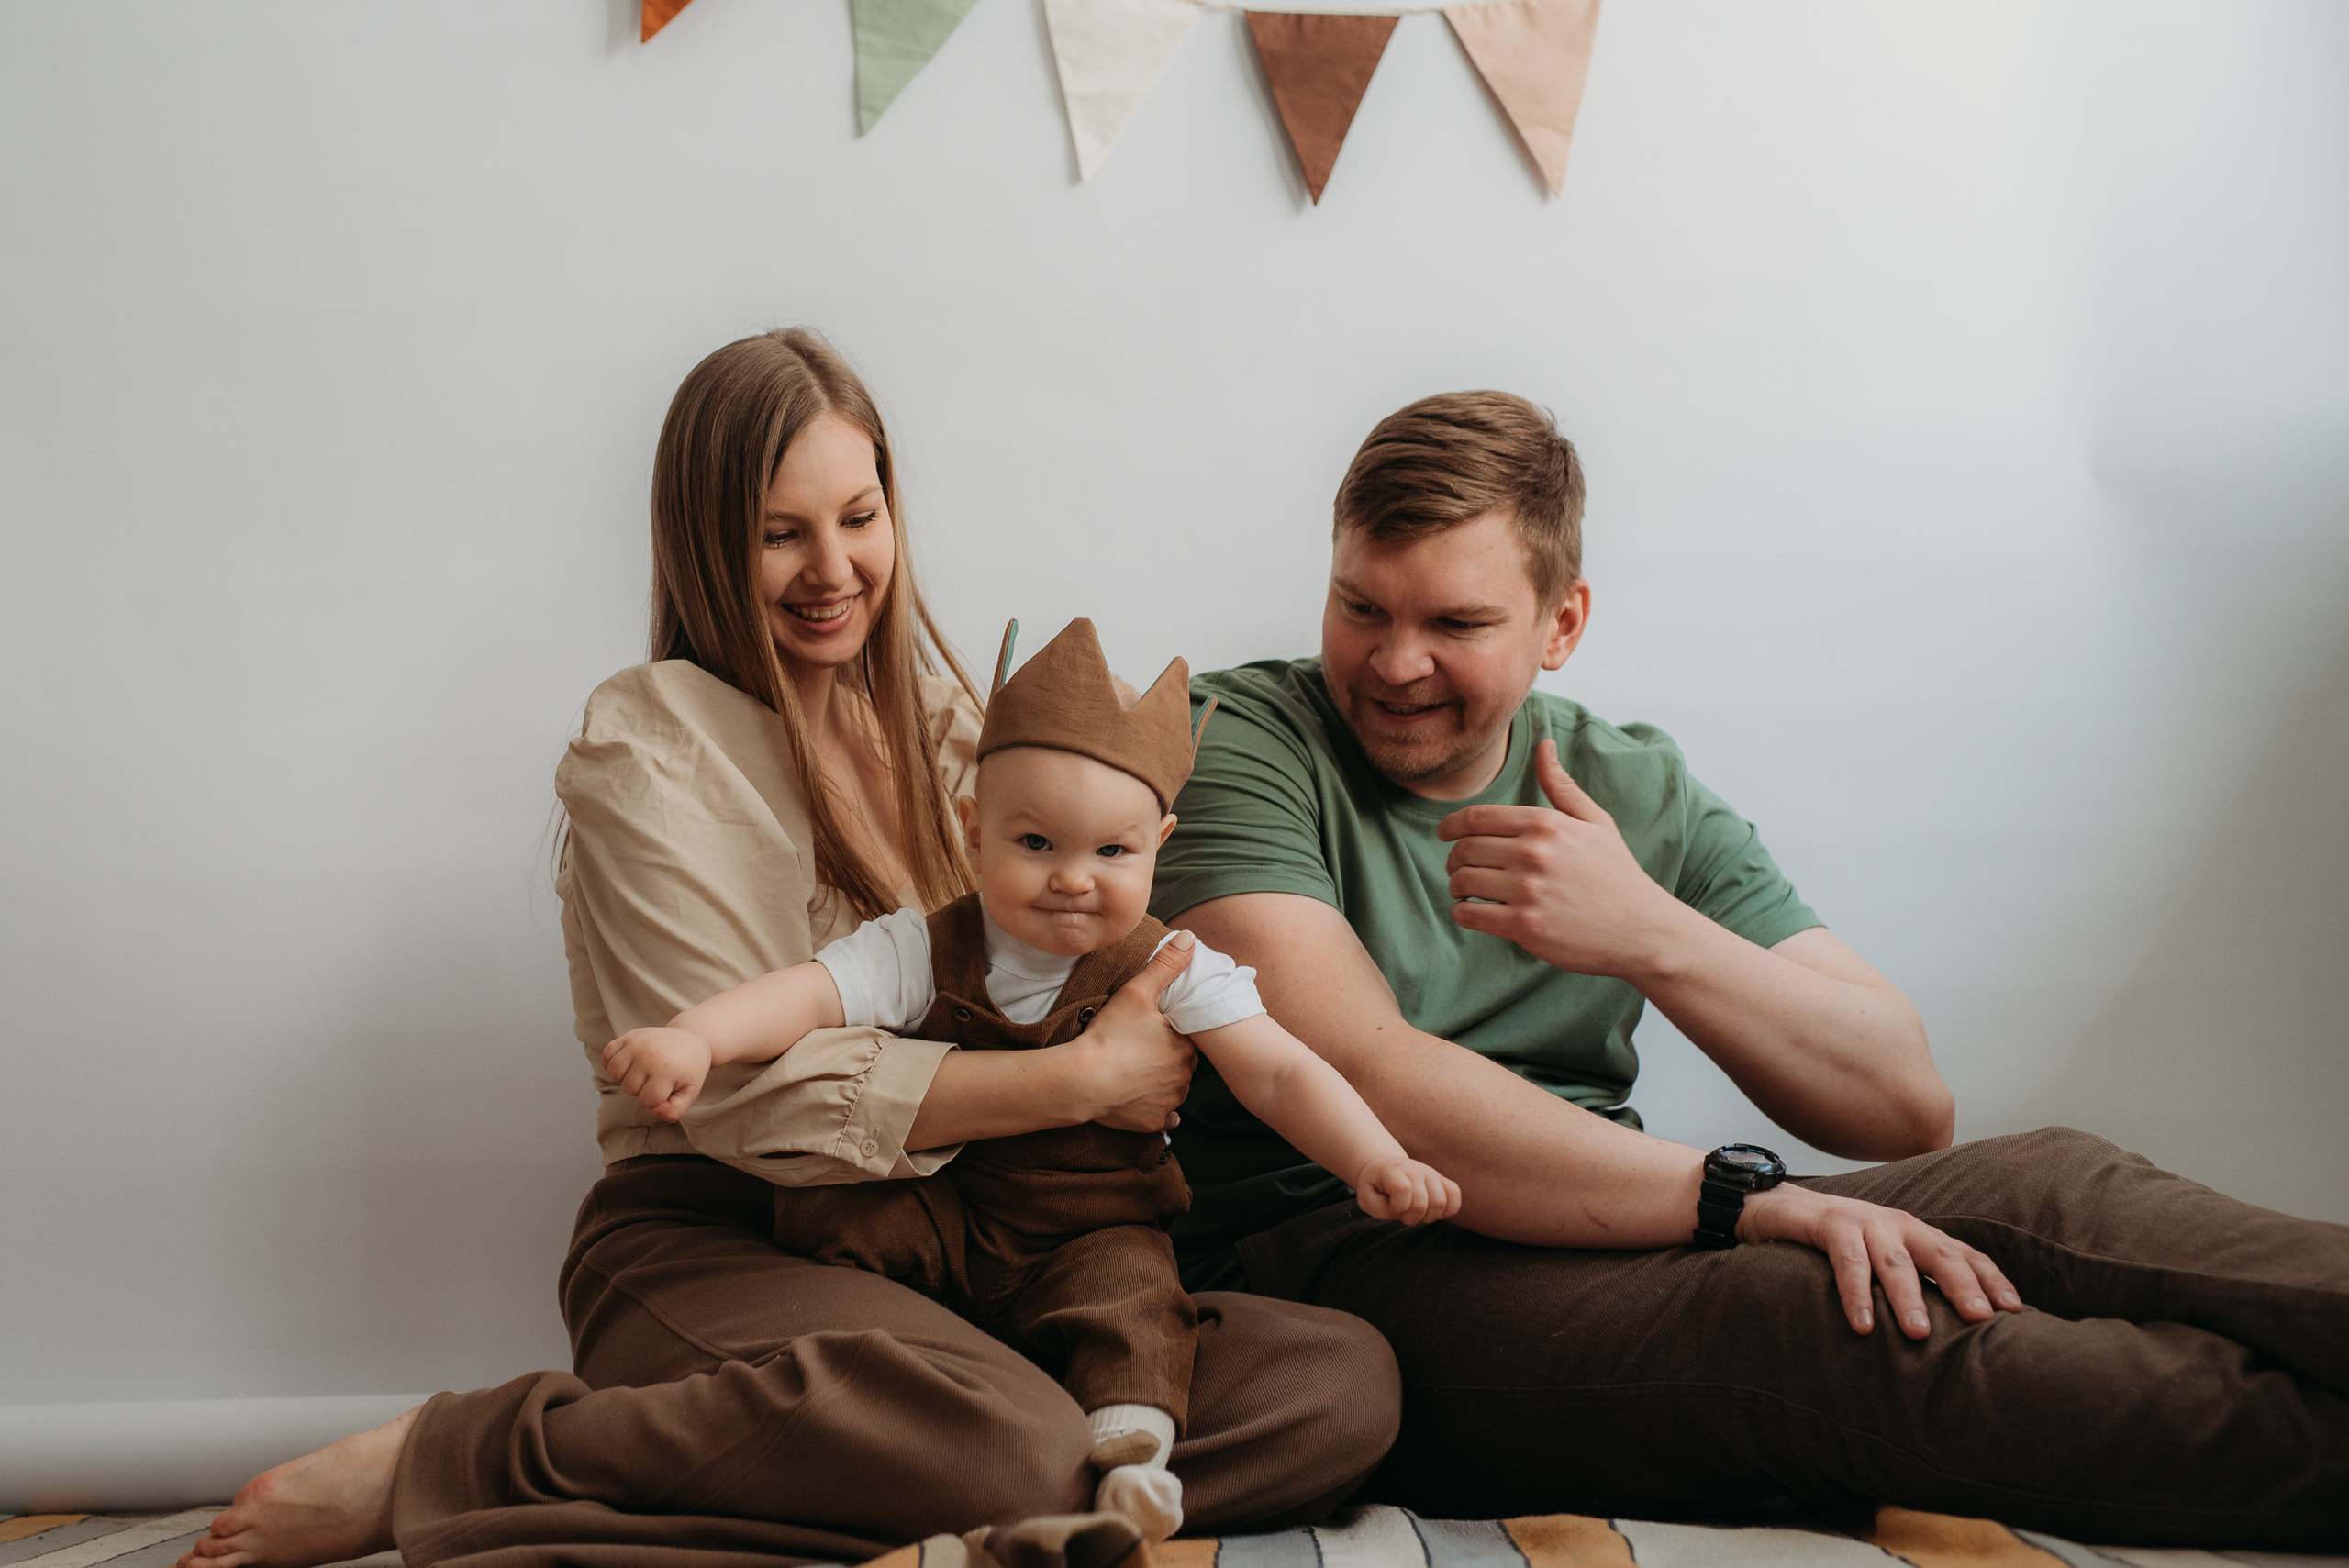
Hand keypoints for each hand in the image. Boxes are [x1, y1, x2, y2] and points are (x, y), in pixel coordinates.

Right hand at [601, 1027, 712, 1121]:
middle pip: (629, 1088)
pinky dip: (612, 1063)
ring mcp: (637, 1043)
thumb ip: (673, 1111)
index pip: (647, 1100)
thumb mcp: (689, 1093)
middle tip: (656, 1077)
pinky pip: (607, 1055)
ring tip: (641, 1072)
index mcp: (666, 1070)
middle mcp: (649, 1054)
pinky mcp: (628, 1036)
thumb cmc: (688, 1070)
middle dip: (642, 1088)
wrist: (691, 1040)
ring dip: (625, 1078)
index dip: (657, 1099)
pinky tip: (628, 1064)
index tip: (668, 1087)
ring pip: (614, 1073)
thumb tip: (650, 1110)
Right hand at [1070, 932, 1198, 1133]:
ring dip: (1163, 1082)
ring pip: (1175, 1089)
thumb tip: (1190, 937)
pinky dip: (1156, 1109)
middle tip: (1142, 1049)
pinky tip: (1141, 1098)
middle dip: (1169, 1057)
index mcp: (1184, 1046)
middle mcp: (1184, 1076)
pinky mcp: (1153, 1122)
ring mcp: (1169, 1102)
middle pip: (1183, 1064)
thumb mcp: (1137, 992)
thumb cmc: (1109, 1034)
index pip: (1188, 1037)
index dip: (1172, 1031)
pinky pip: (1163, 1117)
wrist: (1082, 1081)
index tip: (1154, 1029)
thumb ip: (1165, 965)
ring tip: (1137, 1071)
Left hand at [1353, 1156, 1462, 1225]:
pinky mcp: (1442, 1180)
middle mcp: (1415, 1169)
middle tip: (1402, 1214)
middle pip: (1422, 1203)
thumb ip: (1379, 1208)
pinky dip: (1449, 1209)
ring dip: (1427, 1217)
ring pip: (1440, 1202)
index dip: (1396, 1207)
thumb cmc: (1375, 1186)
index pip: (1403, 1190)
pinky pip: (1455, 1195)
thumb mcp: (1366, 1198)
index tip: (1390, 1207)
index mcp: (1393, 1171)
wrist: (1384, 1168)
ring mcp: (1431, 1173)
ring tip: (1416, 1212)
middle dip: (1410, 1218)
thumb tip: (1401, 1211)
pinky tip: (1435, 1213)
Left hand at [1437, 738, 1684, 976]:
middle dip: (1454, 859)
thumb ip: (1561, 786)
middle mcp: (1533, 853)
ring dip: (1456, 887)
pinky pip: (1470, 915)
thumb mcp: (1596, 822)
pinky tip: (1472, 912)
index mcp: (1546, 824)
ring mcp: (1528, 890)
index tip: (1443, 834)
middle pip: (1465, 849)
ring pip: (1463, 881)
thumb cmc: (1617, 874)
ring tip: (1465, 891)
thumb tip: (1544, 744)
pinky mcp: (1525, 926)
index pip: (1477, 818)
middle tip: (1457, 868)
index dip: (1450, 825)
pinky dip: (1462, 914)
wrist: (1642, 930)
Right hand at [1739, 1184, 2025, 1336]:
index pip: (1964, 1255)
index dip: (1990, 1280)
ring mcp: (1864, 1222)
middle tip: (1979, 1319)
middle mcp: (1898, 1224)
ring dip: (1908, 1297)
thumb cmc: (1836, 1242)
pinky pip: (1846, 1260)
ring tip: (1919, 1333)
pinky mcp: (1828, 1223)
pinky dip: (1855, 1292)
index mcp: (1917, 1234)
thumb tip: (1954, 1330)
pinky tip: (1861, 1324)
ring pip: (1895, 1261)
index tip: (2013, 1311)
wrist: (1776, 1208)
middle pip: (1941, 1254)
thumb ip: (1912, 1282)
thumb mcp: (1880, 1260)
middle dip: (1962, 1286)